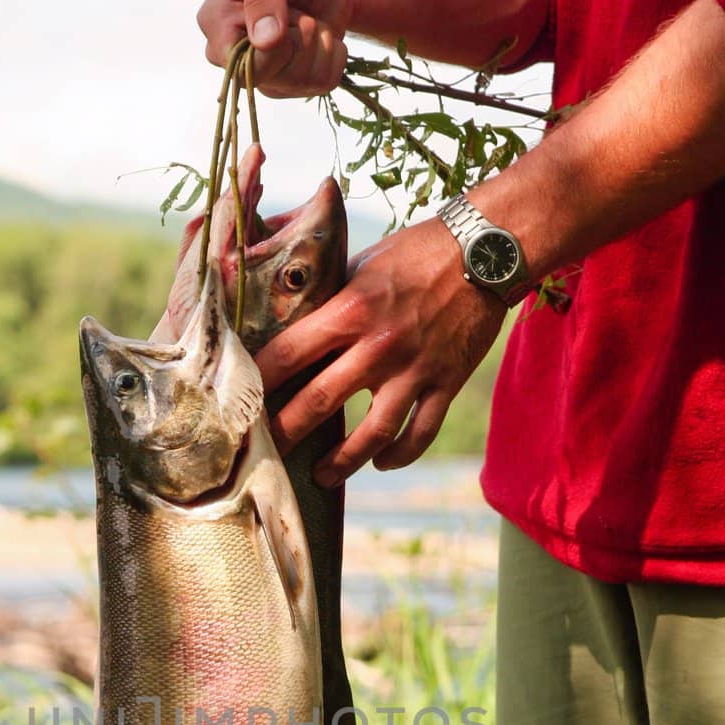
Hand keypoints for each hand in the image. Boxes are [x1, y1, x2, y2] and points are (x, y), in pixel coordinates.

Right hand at [197, 0, 350, 96]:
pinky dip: (333, 54)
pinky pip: (323, 83)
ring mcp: (266, 75)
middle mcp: (236, 57)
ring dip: (319, 44)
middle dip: (299, 39)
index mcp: (217, 24)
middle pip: (274, 78)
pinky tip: (321, 33)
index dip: (274, 47)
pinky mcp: (294, 83)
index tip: (287, 11)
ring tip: (308, 18)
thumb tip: (263, 41)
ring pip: (302, 83)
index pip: (239, 65)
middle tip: (296, 10)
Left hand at [257, 218, 507, 483]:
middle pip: (320, 402)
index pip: (288, 354)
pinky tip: (379, 463)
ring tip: (321, 476)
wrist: (486, 248)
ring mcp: (415, 369)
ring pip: (373, 434)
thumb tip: (269, 270)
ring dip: (342, 463)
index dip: (259, 383)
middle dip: (286, 434)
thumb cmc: (416, 252)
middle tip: (263, 454)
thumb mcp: (359, 259)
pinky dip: (398, 456)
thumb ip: (321, 285)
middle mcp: (379, 345)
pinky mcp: (446, 383)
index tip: (238, 404)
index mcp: (349, 309)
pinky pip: (419, 434)